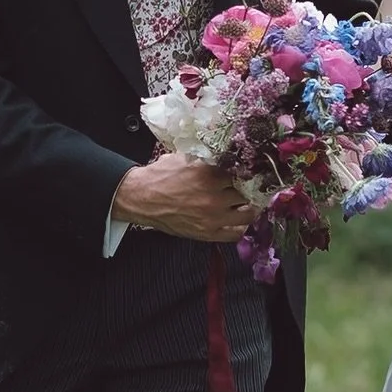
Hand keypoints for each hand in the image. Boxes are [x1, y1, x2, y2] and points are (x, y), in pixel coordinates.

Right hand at [112, 154, 255, 242]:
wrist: (141, 198)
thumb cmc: (160, 176)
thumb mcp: (186, 158)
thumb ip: (208, 159)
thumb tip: (226, 157)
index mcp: (210, 175)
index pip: (243, 172)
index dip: (247, 171)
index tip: (250, 171)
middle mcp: (215, 197)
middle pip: (247, 192)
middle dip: (249, 188)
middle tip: (250, 186)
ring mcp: (213, 217)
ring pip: (247, 213)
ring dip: (250, 207)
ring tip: (247, 203)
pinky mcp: (207, 233)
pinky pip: (235, 234)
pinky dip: (240, 227)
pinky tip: (238, 220)